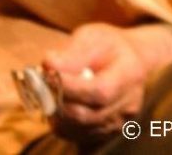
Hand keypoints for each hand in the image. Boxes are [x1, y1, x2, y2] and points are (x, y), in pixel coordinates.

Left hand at [43, 22, 171, 142]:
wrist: (131, 60)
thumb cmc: (109, 45)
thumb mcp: (93, 36)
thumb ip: (72, 52)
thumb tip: (49, 65)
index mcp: (130, 74)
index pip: (100, 91)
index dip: (70, 87)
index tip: (47, 74)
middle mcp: (129, 104)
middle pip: (89, 115)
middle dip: (57, 100)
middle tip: (39, 83)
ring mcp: (120, 122)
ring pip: (81, 129)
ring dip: (56, 113)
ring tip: (45, 91)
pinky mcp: (109, 131)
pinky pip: (80, 136)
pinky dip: (62, 123)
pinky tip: (54, 104)